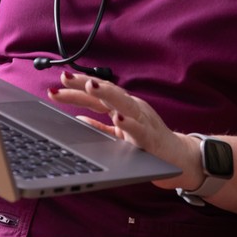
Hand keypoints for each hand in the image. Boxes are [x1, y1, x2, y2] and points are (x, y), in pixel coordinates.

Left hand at [48, 73, 201, 188]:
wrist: (180, 159)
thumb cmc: (148, 145)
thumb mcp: (118, 135)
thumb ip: (99, 128)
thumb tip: (76, 120)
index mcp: (122, 108)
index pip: (96, 94)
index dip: (77, 88)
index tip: (56, 83)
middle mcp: (132, 108)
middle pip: (107, 92)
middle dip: (85, 84)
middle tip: (64, 77)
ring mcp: (143, 120)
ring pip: (124, 103)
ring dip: (107, 93)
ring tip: (91, 86)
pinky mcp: (152, 138)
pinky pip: (140, 129)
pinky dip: (129, 123)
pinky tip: (118, 119)